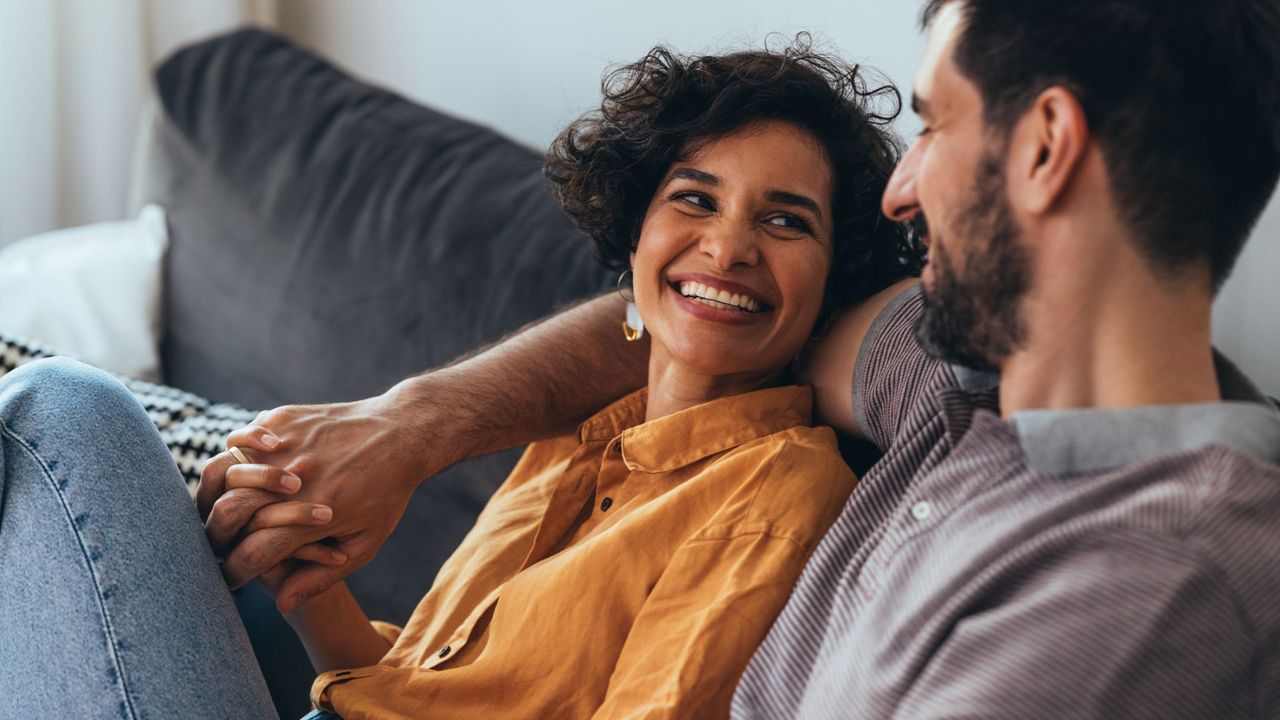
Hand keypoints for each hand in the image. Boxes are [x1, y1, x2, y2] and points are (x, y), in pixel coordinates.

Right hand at [197, 385, 458, 612]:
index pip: (251, 554)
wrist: (402, 433)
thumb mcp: (366, 543)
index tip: (231, 578)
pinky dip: (235, 454)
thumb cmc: (387, 493)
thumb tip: (281, 604)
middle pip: (227, 513)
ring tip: (224, 505)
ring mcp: (286, 446)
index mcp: (314, 516)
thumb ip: (322, 577)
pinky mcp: (283, 419)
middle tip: (217, 544)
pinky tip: (244, 464)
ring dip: (216, 494)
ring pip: (223, 471)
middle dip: (215, 537)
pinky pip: (240, 438)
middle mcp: (295, 481)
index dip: (234, 572)